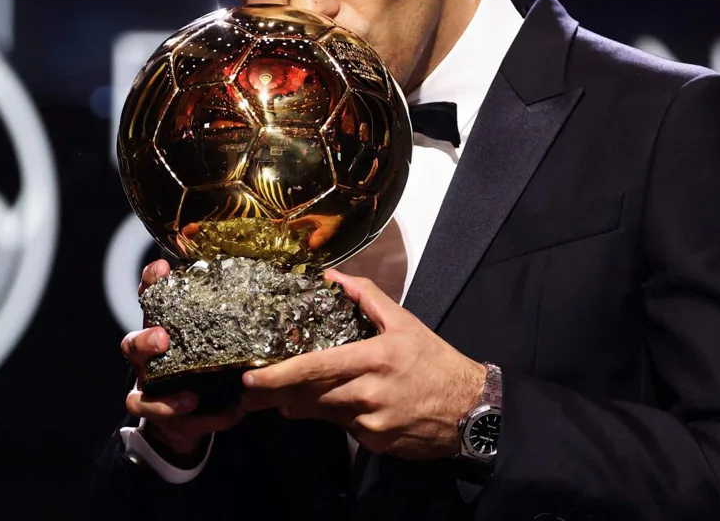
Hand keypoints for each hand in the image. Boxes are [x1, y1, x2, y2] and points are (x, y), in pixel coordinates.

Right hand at [120, 259, 244, 463]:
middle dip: (145, 341)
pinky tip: (228, 415)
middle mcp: (146, 362)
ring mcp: (148, 393)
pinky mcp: (160, 420)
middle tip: (162, 338)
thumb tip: (260, 292)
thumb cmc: (194, 366)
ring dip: (165, 397)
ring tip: (191, 397)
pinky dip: (202, 421)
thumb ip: (220, 321)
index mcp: (158, 332)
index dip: (150, 284)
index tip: (162, 268)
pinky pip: (172, 425)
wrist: (181, 419)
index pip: (149, 303)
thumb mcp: (205, 339)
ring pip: (139, 395)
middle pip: (131, 346)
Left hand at [239, 269, 485, 459]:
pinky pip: (345, 429)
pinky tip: (333, 407)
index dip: (279, 375)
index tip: (251, 378)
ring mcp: (372, 423)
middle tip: (248, 395)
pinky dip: (334, 417)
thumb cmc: (434, 360)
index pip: (315, 368)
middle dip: (276, 396)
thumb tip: (332, 276)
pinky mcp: (377, 444)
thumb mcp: (404, 322)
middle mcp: (369, 393)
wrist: (472, 410)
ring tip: (276, 400)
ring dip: (299, 406)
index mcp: (373, 358)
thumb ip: (366, 297)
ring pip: (323, 414)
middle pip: (311, 396)